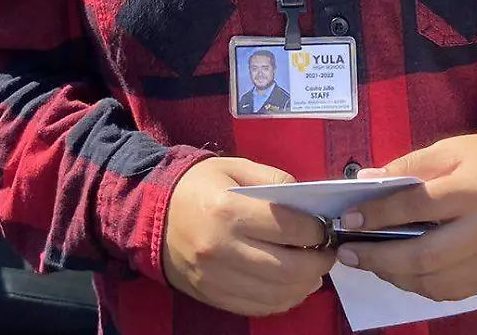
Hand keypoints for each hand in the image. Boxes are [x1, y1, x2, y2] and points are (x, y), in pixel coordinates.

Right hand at [162, 157, 336, 316]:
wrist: (149, 214)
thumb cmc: (197, 186)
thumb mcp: (234, 168)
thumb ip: (274, 179)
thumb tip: (309, 203)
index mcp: (229, 211)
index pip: (290, 229)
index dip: (317, 230)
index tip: (324, 227)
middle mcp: (222, 248)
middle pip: (289, 269)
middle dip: (319, 262)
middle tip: (327, 252)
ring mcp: (216, 277)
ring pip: (277, 294)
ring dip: (305, 285)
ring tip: (313, 271)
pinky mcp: (212, 295)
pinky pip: (257, 307)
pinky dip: (282, 300)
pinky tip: (291, 286)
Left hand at [336, 134, 476, 301]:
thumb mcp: (450, 150)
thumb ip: (408, 167)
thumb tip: (367, 182)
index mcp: (474, 191)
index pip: (418, 207)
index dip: (379, 215)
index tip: (350, 218)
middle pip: (423, 255)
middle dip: (379, 257)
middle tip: (349, 253)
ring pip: (434, 281)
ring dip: (394, 275)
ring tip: (371, 262)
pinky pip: (449, 291)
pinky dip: (419, 285)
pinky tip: (400, 272)